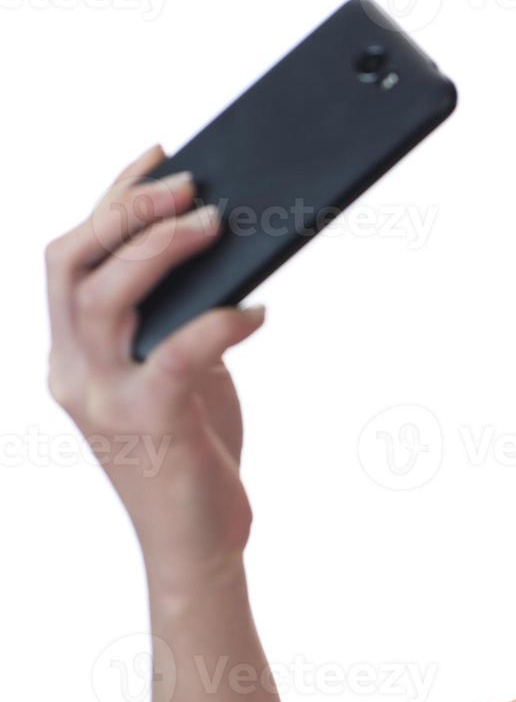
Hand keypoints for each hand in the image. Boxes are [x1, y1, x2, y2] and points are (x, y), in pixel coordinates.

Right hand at [45, 143, 267, 578]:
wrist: (196, 545)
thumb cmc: (192, 455)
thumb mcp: (176, 378)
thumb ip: (176, 323)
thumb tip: (217, 256)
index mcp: (73, 353)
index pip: (71, 257)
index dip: (111, 198)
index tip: (158, 156)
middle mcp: (73, 370)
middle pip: (72, 264)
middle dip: (126, 209)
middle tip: (188, 182)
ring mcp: (103, 398)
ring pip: (104, 297)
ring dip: (158, 249)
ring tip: (214, 221)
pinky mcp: (149, 423)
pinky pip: (178, 353)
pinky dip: (219, 323)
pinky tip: (259, 311)